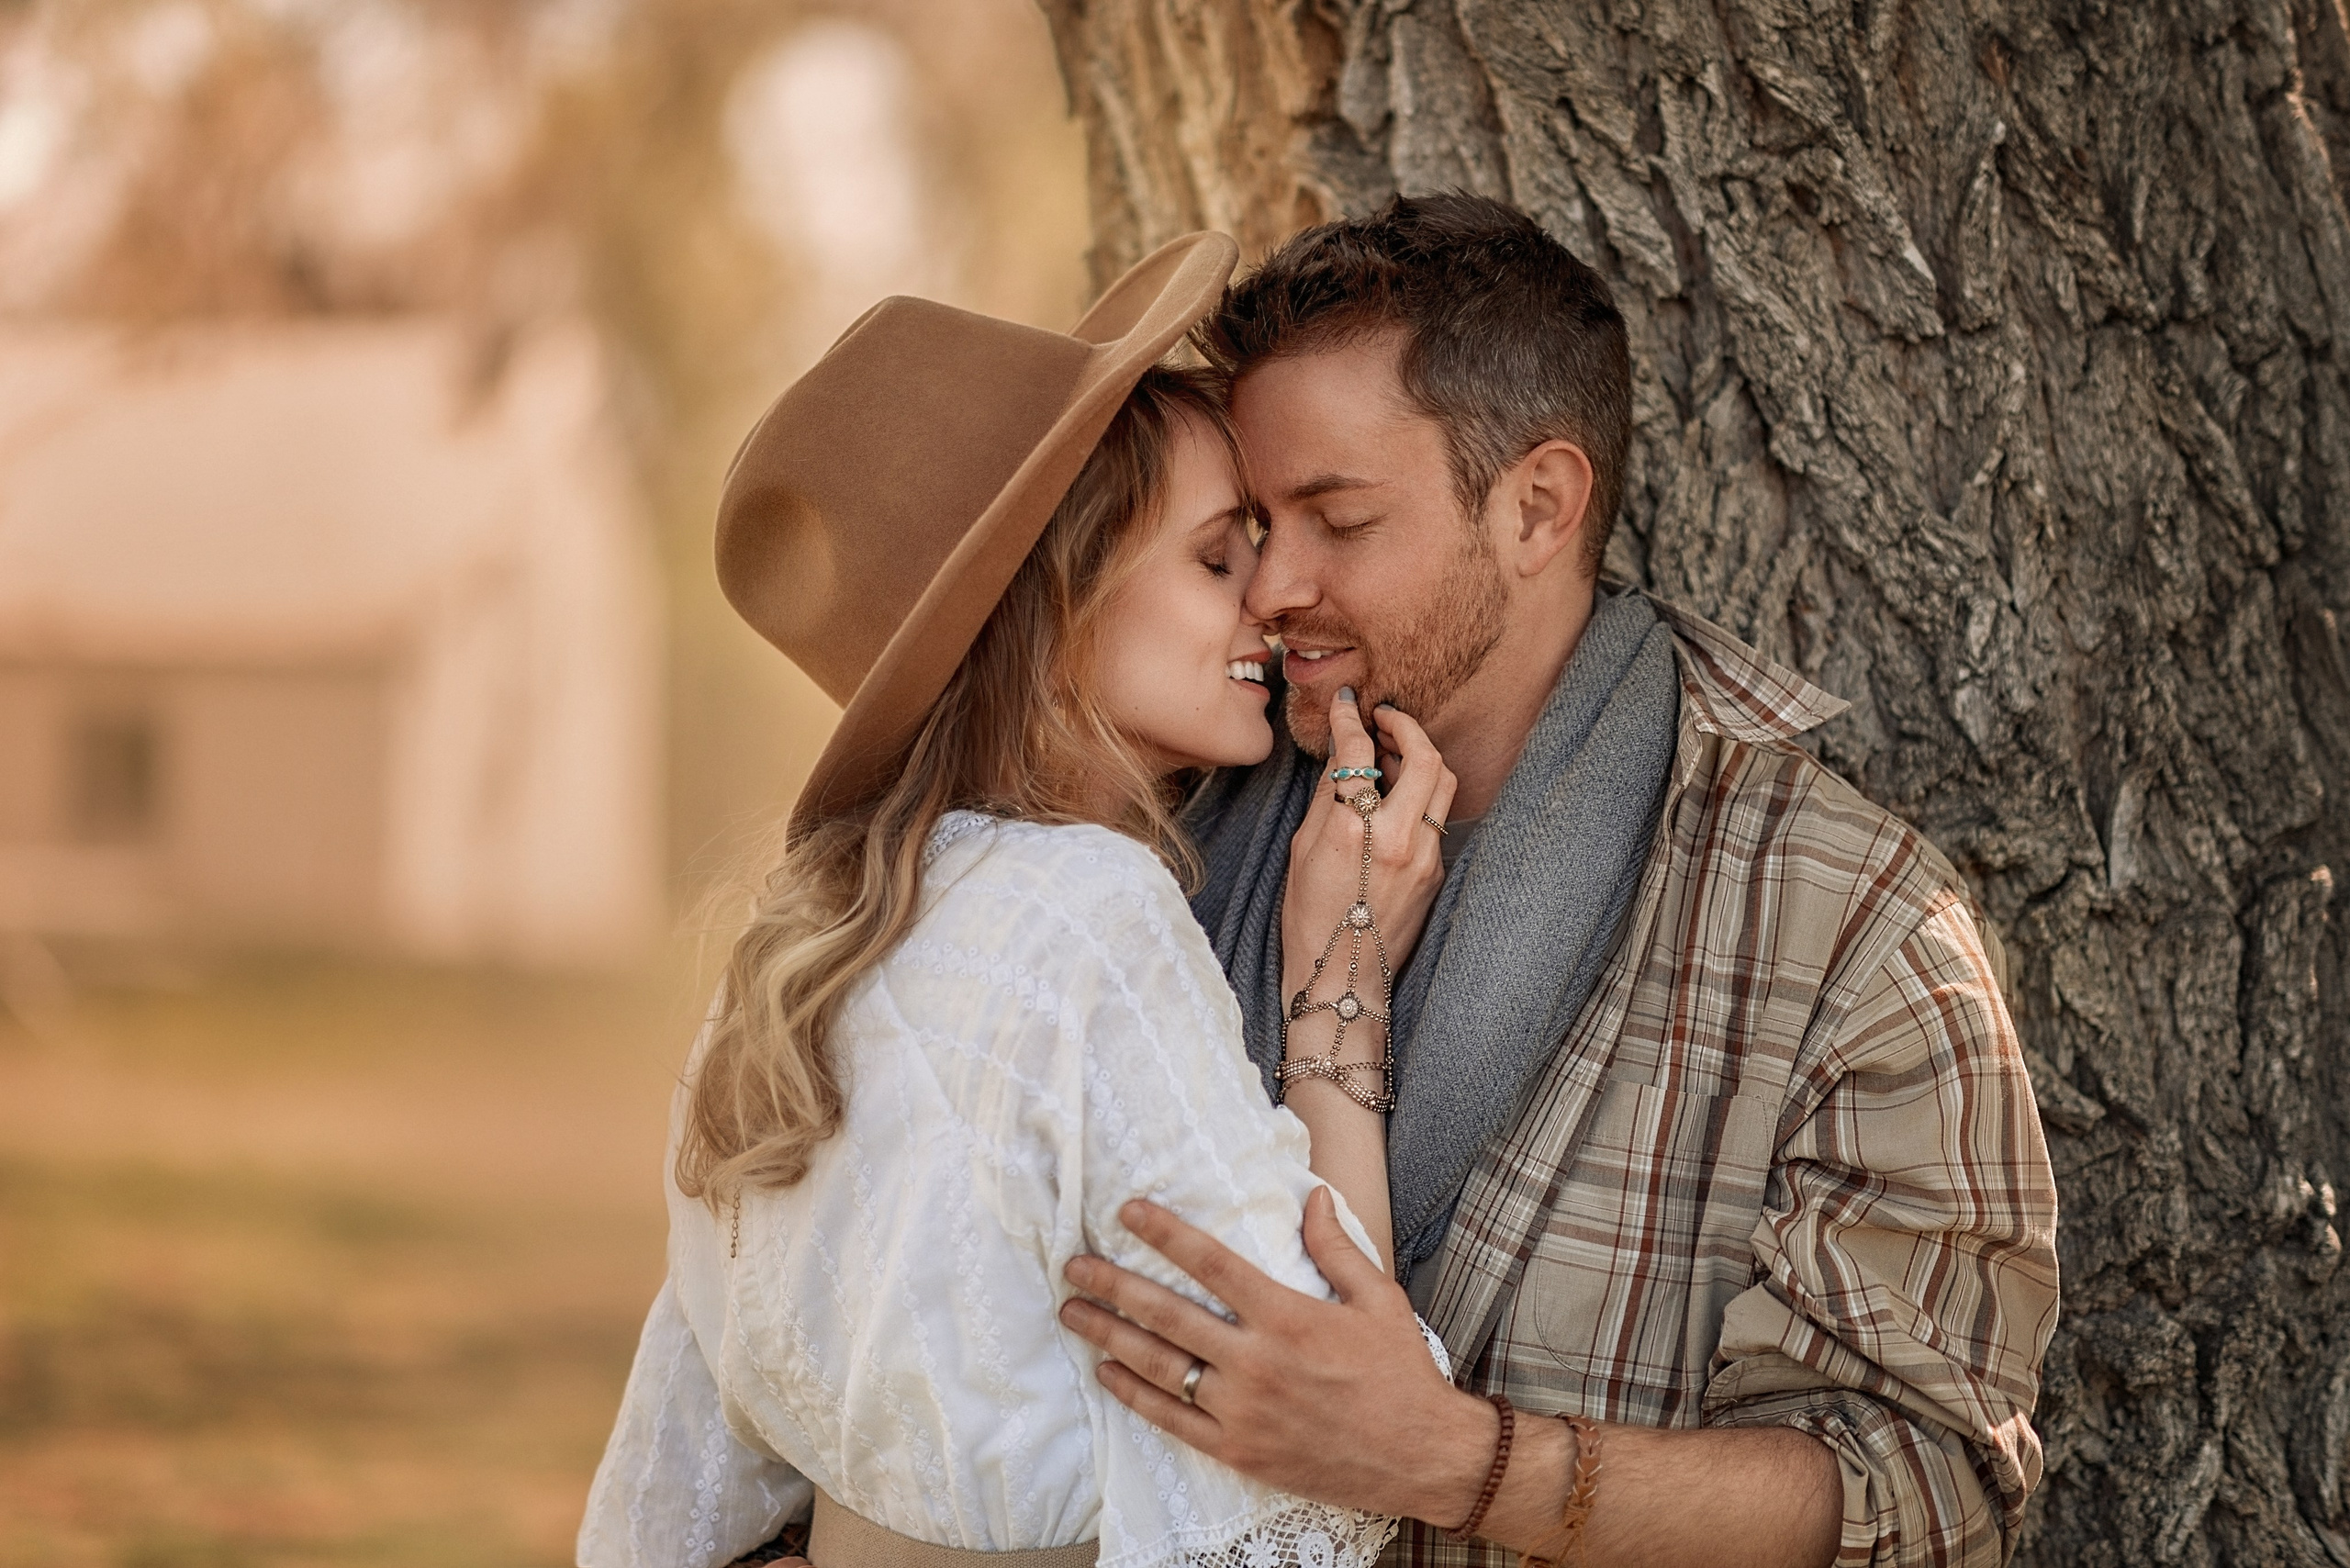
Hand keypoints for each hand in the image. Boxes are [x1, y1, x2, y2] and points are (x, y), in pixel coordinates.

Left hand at [1057, 1189, 1493, 1525]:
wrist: (1421, 1457)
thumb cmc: (1401, 1374)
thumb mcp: (1378, 1300)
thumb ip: (1336, 1247)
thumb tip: (1311, 1194)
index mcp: (1287, 1316)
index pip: (1210, 1263)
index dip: (1163, 1232)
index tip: (1126, 1211)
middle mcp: (1256, 1361)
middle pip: (1167, 1314)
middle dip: (1113, 1285)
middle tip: (1074, 1265)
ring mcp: (1242, 1411)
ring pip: (1159, 1366)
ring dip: (1109, 1336)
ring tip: (1074, 1313)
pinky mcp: (1238, 1451)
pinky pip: (1171, 1420)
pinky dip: (1134, 1395)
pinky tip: (1108, 1373)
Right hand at [1283, 690, 1456, 979]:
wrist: (1342, 978)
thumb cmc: (1309, 918)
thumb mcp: (1302, 850)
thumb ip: (1326, 798)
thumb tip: (1341, 756)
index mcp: (1352, 831)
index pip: (1358, 753)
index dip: (1351, 719)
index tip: (1347, 703)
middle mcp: (1397, 839)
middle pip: (1424, 756)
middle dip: (1406, 726)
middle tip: (1385, 718)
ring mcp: (1425, 857)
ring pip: (1444, 783)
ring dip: (1422, 756)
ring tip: (1394, 753)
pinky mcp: (1437, 872)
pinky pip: (1438, 817)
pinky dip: (1422, 795)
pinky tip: (1399, 797)